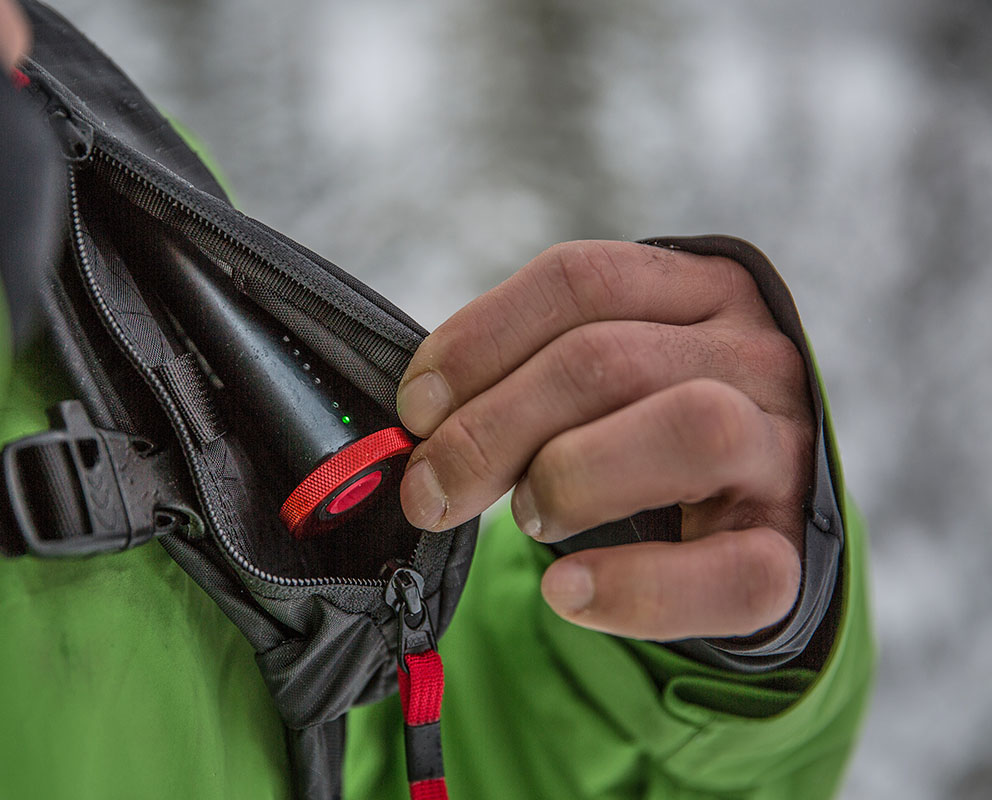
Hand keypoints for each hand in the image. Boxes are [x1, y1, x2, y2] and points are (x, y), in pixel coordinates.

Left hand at [397, 241, 812, 640]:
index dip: (480, 339)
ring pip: (690, 430)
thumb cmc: (648, 431)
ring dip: (571, 477)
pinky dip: (635, 589)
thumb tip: (420, 420)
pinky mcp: (794, 549)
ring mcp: (785, 449)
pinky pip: (732, 573)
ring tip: (528, 518)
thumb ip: (527, 376)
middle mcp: (754, 356)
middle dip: (491, 429)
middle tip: (431, 490)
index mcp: (700, 291)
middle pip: (609, 360)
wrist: (754, 515)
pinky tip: (568, 594)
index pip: (580, 280)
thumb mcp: (602, 379)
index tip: (416, 407)